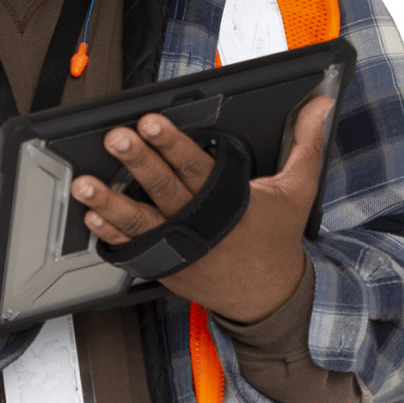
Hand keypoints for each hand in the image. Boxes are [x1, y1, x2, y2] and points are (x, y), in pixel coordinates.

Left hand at [70, 95, 334, 323]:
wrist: (270, 298)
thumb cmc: (277, 238)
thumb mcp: (297, 188)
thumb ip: (304, 143)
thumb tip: (319, 104)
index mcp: (226, 199)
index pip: (196, 164)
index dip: (171, 143)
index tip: (149, 122)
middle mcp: (197, 222)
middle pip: (163, 187)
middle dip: (136, 162)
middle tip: (114, 139)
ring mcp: (177, 247)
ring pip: (138, 221)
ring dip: (108, 201)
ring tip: (84, 184)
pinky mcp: (164, 266)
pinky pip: (131, 250)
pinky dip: (110, 234)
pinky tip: (90, 218)